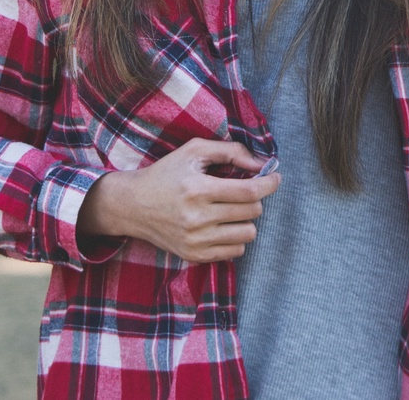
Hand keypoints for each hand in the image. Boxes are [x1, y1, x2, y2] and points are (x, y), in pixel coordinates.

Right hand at [76, 138, 281, 262]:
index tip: (275, 178)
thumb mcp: (193, 151)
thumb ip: (229, 151)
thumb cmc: (166, 173)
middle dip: (255, 199)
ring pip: (247, 234)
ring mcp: (196, 240)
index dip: (269, 183)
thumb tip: (259, 164)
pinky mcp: (194, 256)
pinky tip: (223, 225)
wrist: (133, 205)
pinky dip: (236, 237)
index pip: (248, 191)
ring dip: (246, 219)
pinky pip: (235, 252)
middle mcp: (198, 218)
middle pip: (251, 212)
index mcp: (198, 189)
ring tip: (232, 209)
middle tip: (244, 190)